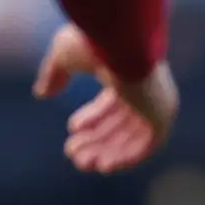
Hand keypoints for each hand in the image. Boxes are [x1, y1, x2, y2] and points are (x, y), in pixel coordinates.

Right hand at [34, 24, 178, 172]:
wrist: (119, 37)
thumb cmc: (93, 41)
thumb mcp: (64, 56)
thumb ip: (54, 74)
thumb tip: (42, 94)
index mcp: (129, 72)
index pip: (113, 104)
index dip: (92, 119)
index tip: (72, 128)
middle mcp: (146, 89)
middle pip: (121, 124)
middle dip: (95, 141)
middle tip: (72, 154)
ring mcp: (156, 102)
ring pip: (131, 138)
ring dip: (106, 153)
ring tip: (82, 162)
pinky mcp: (163, 115)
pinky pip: (146, 146)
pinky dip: (126, 158)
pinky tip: (104, 166)